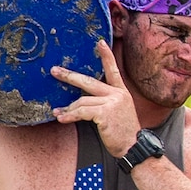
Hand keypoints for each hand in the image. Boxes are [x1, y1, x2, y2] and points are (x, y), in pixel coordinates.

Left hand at [51, 40, 139, 157]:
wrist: (135, 147)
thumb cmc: (124, 134)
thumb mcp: (119, 113)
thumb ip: (105, 103)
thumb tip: (82, 101)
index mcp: (121, 93)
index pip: (113, 71)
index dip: (106, 56)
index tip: (100, 43)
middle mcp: (117, 95)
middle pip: (88, 81)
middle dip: (69, 76)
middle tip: (55, 71)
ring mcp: (111, 103)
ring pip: (82, 101)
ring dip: (68, 108)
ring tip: (59, 113)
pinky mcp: (104, 113)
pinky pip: (81, 112)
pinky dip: (70, 116)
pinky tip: (62, 118)